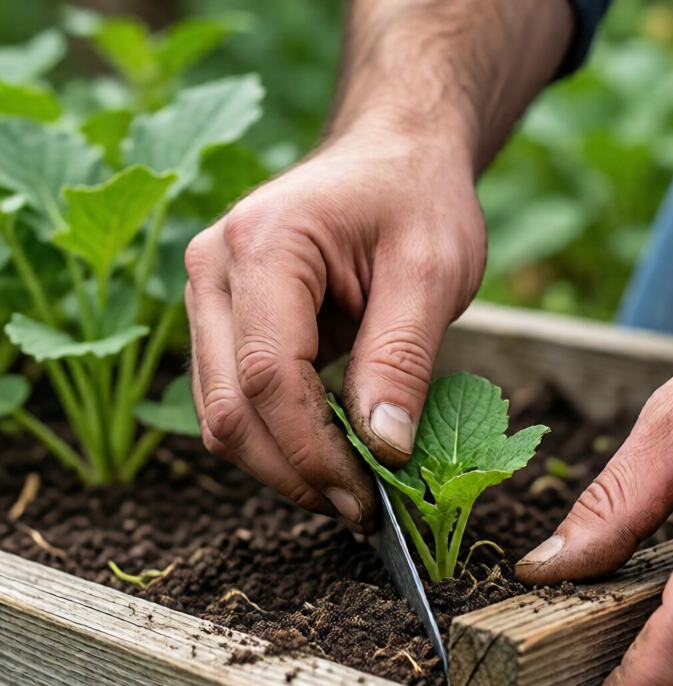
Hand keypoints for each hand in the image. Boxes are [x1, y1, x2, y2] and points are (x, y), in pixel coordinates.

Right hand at [185, 120, 486, 527]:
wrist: (392, 154)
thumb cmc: (417, 199)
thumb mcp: (433, 271)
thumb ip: (402, 359)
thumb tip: (385, 451)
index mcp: (264, 244)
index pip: (269, 375)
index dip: (315, 451)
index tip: (368, 499)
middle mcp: (212, 270)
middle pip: (230, 409)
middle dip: (296, 474)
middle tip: (363, 512)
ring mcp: (207, 296)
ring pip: (221, 417)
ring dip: (283, 467)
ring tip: (351, 492)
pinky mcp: (221, 321)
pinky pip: (233, 402)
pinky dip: (278, 442)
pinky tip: (330, 458)